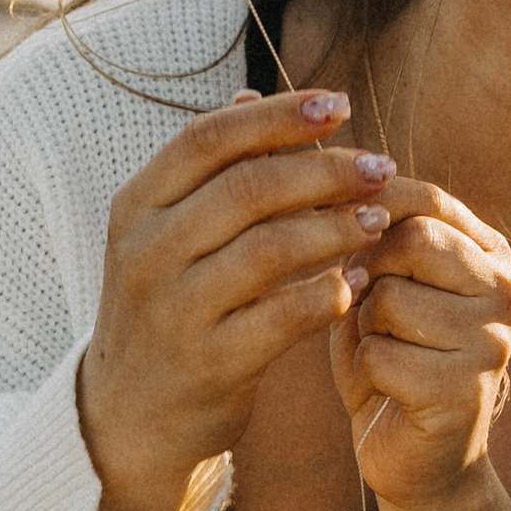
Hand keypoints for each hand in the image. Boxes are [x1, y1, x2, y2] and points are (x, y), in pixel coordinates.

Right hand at [78, 89, 392, 510]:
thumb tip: (251, 92)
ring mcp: (175, 309)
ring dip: (335, 228)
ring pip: (270, 249)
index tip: (342, 103)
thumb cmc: (167, 308)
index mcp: (137, 206)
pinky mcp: (209, 363)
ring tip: (378, 217)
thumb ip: (207, 170)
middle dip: (324, 170)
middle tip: (380, 166)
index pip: (209, 138)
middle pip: (247, 188)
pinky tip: (358, 281)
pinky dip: (327, 294)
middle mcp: (147, 252)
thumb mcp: (166, 235)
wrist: (130, 418)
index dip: (279, 116)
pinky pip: (283, 317)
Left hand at [330, 186, 510, 510]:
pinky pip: (383, 355)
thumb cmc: (393, 363)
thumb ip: (375, 240)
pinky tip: (390, 393)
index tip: (345, 246)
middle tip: (372, 315)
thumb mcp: (382, 287)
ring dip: (366, 331)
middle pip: (410, 240)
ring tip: (388, 358)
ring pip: (389, 298)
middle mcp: (506, 291)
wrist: (417, 463)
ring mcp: (493, 341)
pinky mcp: (467, 390)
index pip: (427, 199)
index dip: (367, 212)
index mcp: (493, 256)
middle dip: (368, 276)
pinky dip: (367, 373)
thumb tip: (348, 198)